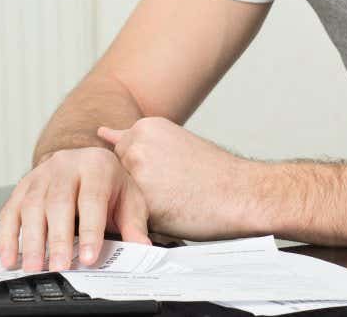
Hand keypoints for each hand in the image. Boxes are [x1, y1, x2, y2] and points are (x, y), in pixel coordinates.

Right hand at [0, 147, 150, 272]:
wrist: (88, 163)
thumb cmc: (110, 185)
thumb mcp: (129, 200)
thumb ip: (134, 224)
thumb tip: (142, 248)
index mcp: (97, 165)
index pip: (92, 198)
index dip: (90, 230)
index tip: (88, 257)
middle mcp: (66, 165)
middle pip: (58, 202)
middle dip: (57, 238)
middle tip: (58, 266)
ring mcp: (41, 174)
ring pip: (31, 206)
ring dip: (30, 240)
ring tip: (33, 267)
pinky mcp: (23, 186)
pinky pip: (10, 210)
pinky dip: (7, 236)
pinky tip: (9, 257)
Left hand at [97, 117, 263, 239]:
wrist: (242, 193)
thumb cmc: (215, 173)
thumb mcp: (174, 141)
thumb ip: (138, 141)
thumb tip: (104, 133)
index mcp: (145, 127)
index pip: (122, 154)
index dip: (144, 172)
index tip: (163, 177)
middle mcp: (136, 145)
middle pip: (118, 176)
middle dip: (138, 187)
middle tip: (173, 189)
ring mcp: (137, 173)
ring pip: (124, 197)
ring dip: (140, 203)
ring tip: (176, 199)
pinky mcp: (142, 202)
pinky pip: (134, 217)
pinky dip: (149, 220)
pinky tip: (175, 212)